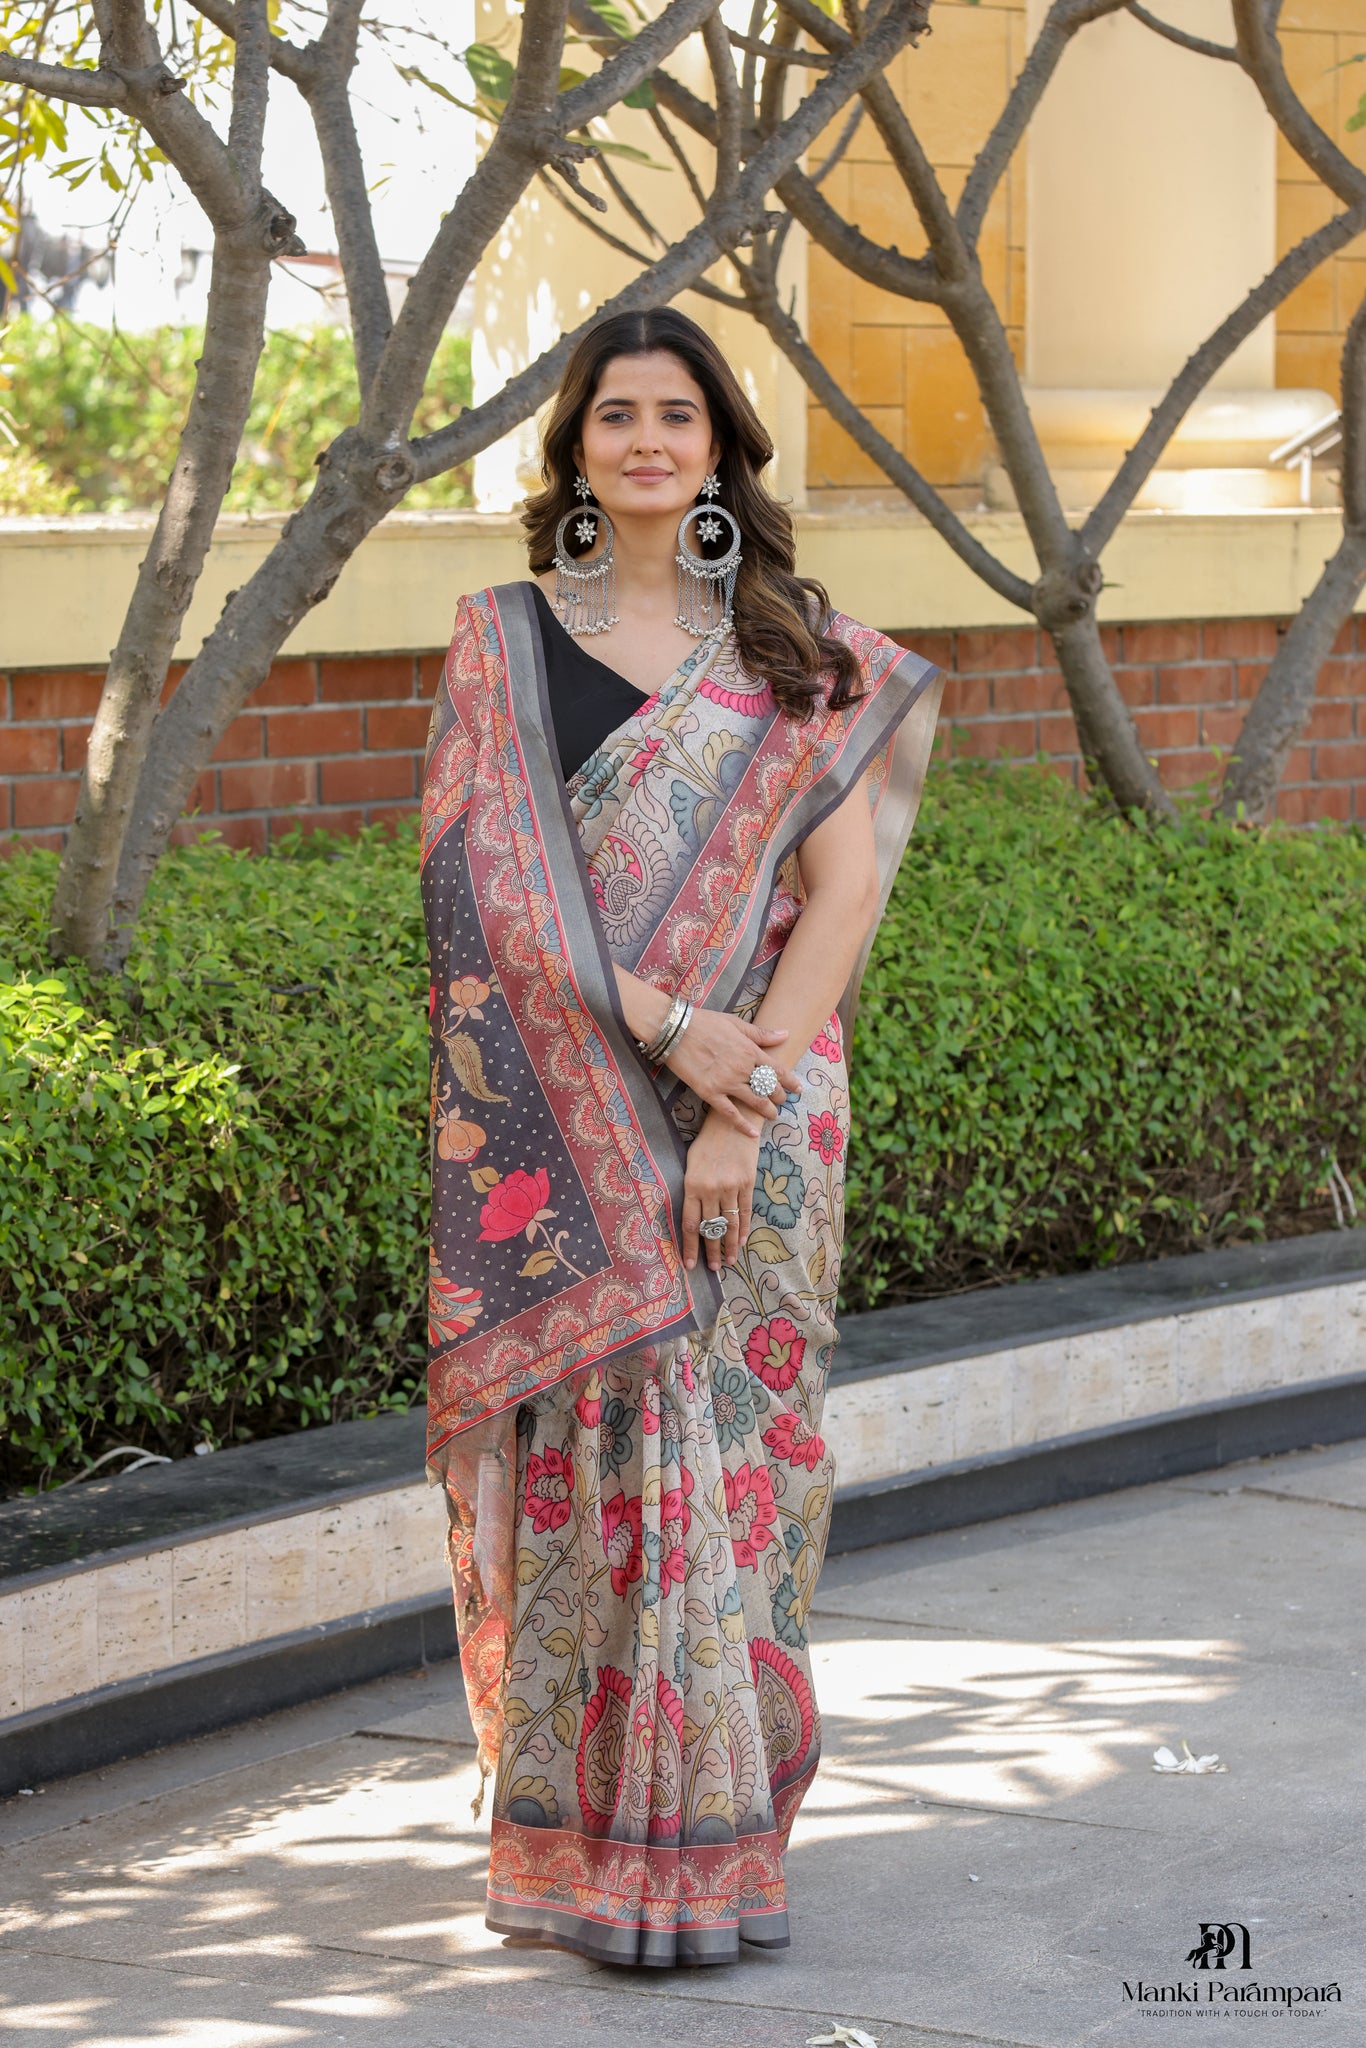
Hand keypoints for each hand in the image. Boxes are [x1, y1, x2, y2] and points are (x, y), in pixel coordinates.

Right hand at [663, 1007, 800, 1135]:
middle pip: (769, 1088)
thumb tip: (785, 1034)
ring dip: (767, 1111)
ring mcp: (727, 1082)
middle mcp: (742, 1068)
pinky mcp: (710, 1093)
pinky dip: (742, 1125)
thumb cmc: (704, 1022)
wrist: (675, 1030)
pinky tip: (752, 1134)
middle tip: (782, 1102)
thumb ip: (761, 1033)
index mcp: (749, 1050)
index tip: (798, 1089)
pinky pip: (730, 1113)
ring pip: (755, 1102)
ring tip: (772, 1116)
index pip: (777, 1070)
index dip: (790, 1081)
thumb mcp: (735, 1023)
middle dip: (779, 1096)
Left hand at [683, 1111, 759, 1271]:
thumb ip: (691, 1188)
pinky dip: (743, 1229)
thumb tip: (693, 1213)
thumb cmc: (707, 1140)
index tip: (690, 1264)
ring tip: (729, 1263)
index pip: (691, 1224)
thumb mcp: (691, 1162)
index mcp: (692, 1185)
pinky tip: (741, 1242)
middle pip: (711, 1229)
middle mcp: (711, 1190)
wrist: (733, 1120)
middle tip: (713, 1269)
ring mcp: (731, 1187)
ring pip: (729, 1224)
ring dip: (729, 1246)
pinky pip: (745, 1212)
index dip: (690, 1246)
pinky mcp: (747, 1183)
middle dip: (711, 1252)